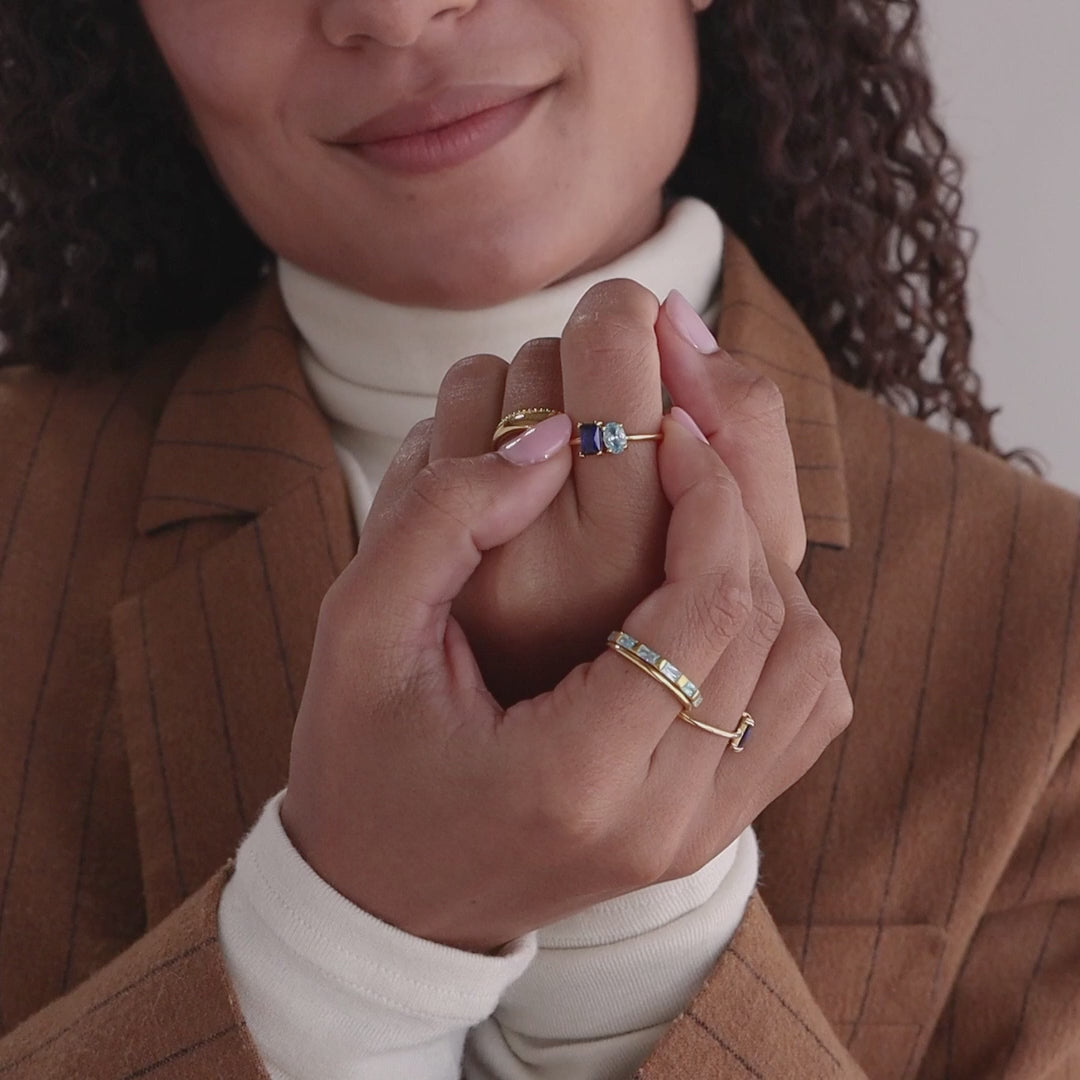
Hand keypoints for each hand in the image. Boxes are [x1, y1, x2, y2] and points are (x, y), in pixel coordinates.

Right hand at [281, 409, 851, 952]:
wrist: (382, 902)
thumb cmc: (356, 767)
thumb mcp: (358, 632)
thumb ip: (440, 519)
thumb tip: (551, 442)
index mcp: (574, 773)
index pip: (709, 606)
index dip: (706, 493)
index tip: (666, 427)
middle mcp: (660, 821)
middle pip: (769, 627)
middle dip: (738, 513)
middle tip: (685, 446)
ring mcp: (695, 836)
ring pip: (807, 671)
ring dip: (768, 572)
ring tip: (699, 518)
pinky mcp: (707, 833)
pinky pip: (802, 718)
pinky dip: (782, 639)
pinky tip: (715, 597)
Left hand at [433, 282, 804, 703]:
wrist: (539, 779)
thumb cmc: (680, 628)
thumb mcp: (755, 542)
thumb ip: (744, 429)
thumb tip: (677, 313)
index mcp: (645, 541)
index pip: (615, 336)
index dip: (627, 314)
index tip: (644, 339)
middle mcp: (547, 550)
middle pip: (546, 351)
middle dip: (582, 357)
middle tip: (602, 419)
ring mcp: (466, 559)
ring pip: (481, 378)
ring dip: (517, 397)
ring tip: (551, 467)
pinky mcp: (409, 574)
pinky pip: (427, 436)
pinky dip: (461, 440)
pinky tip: (491, 500)